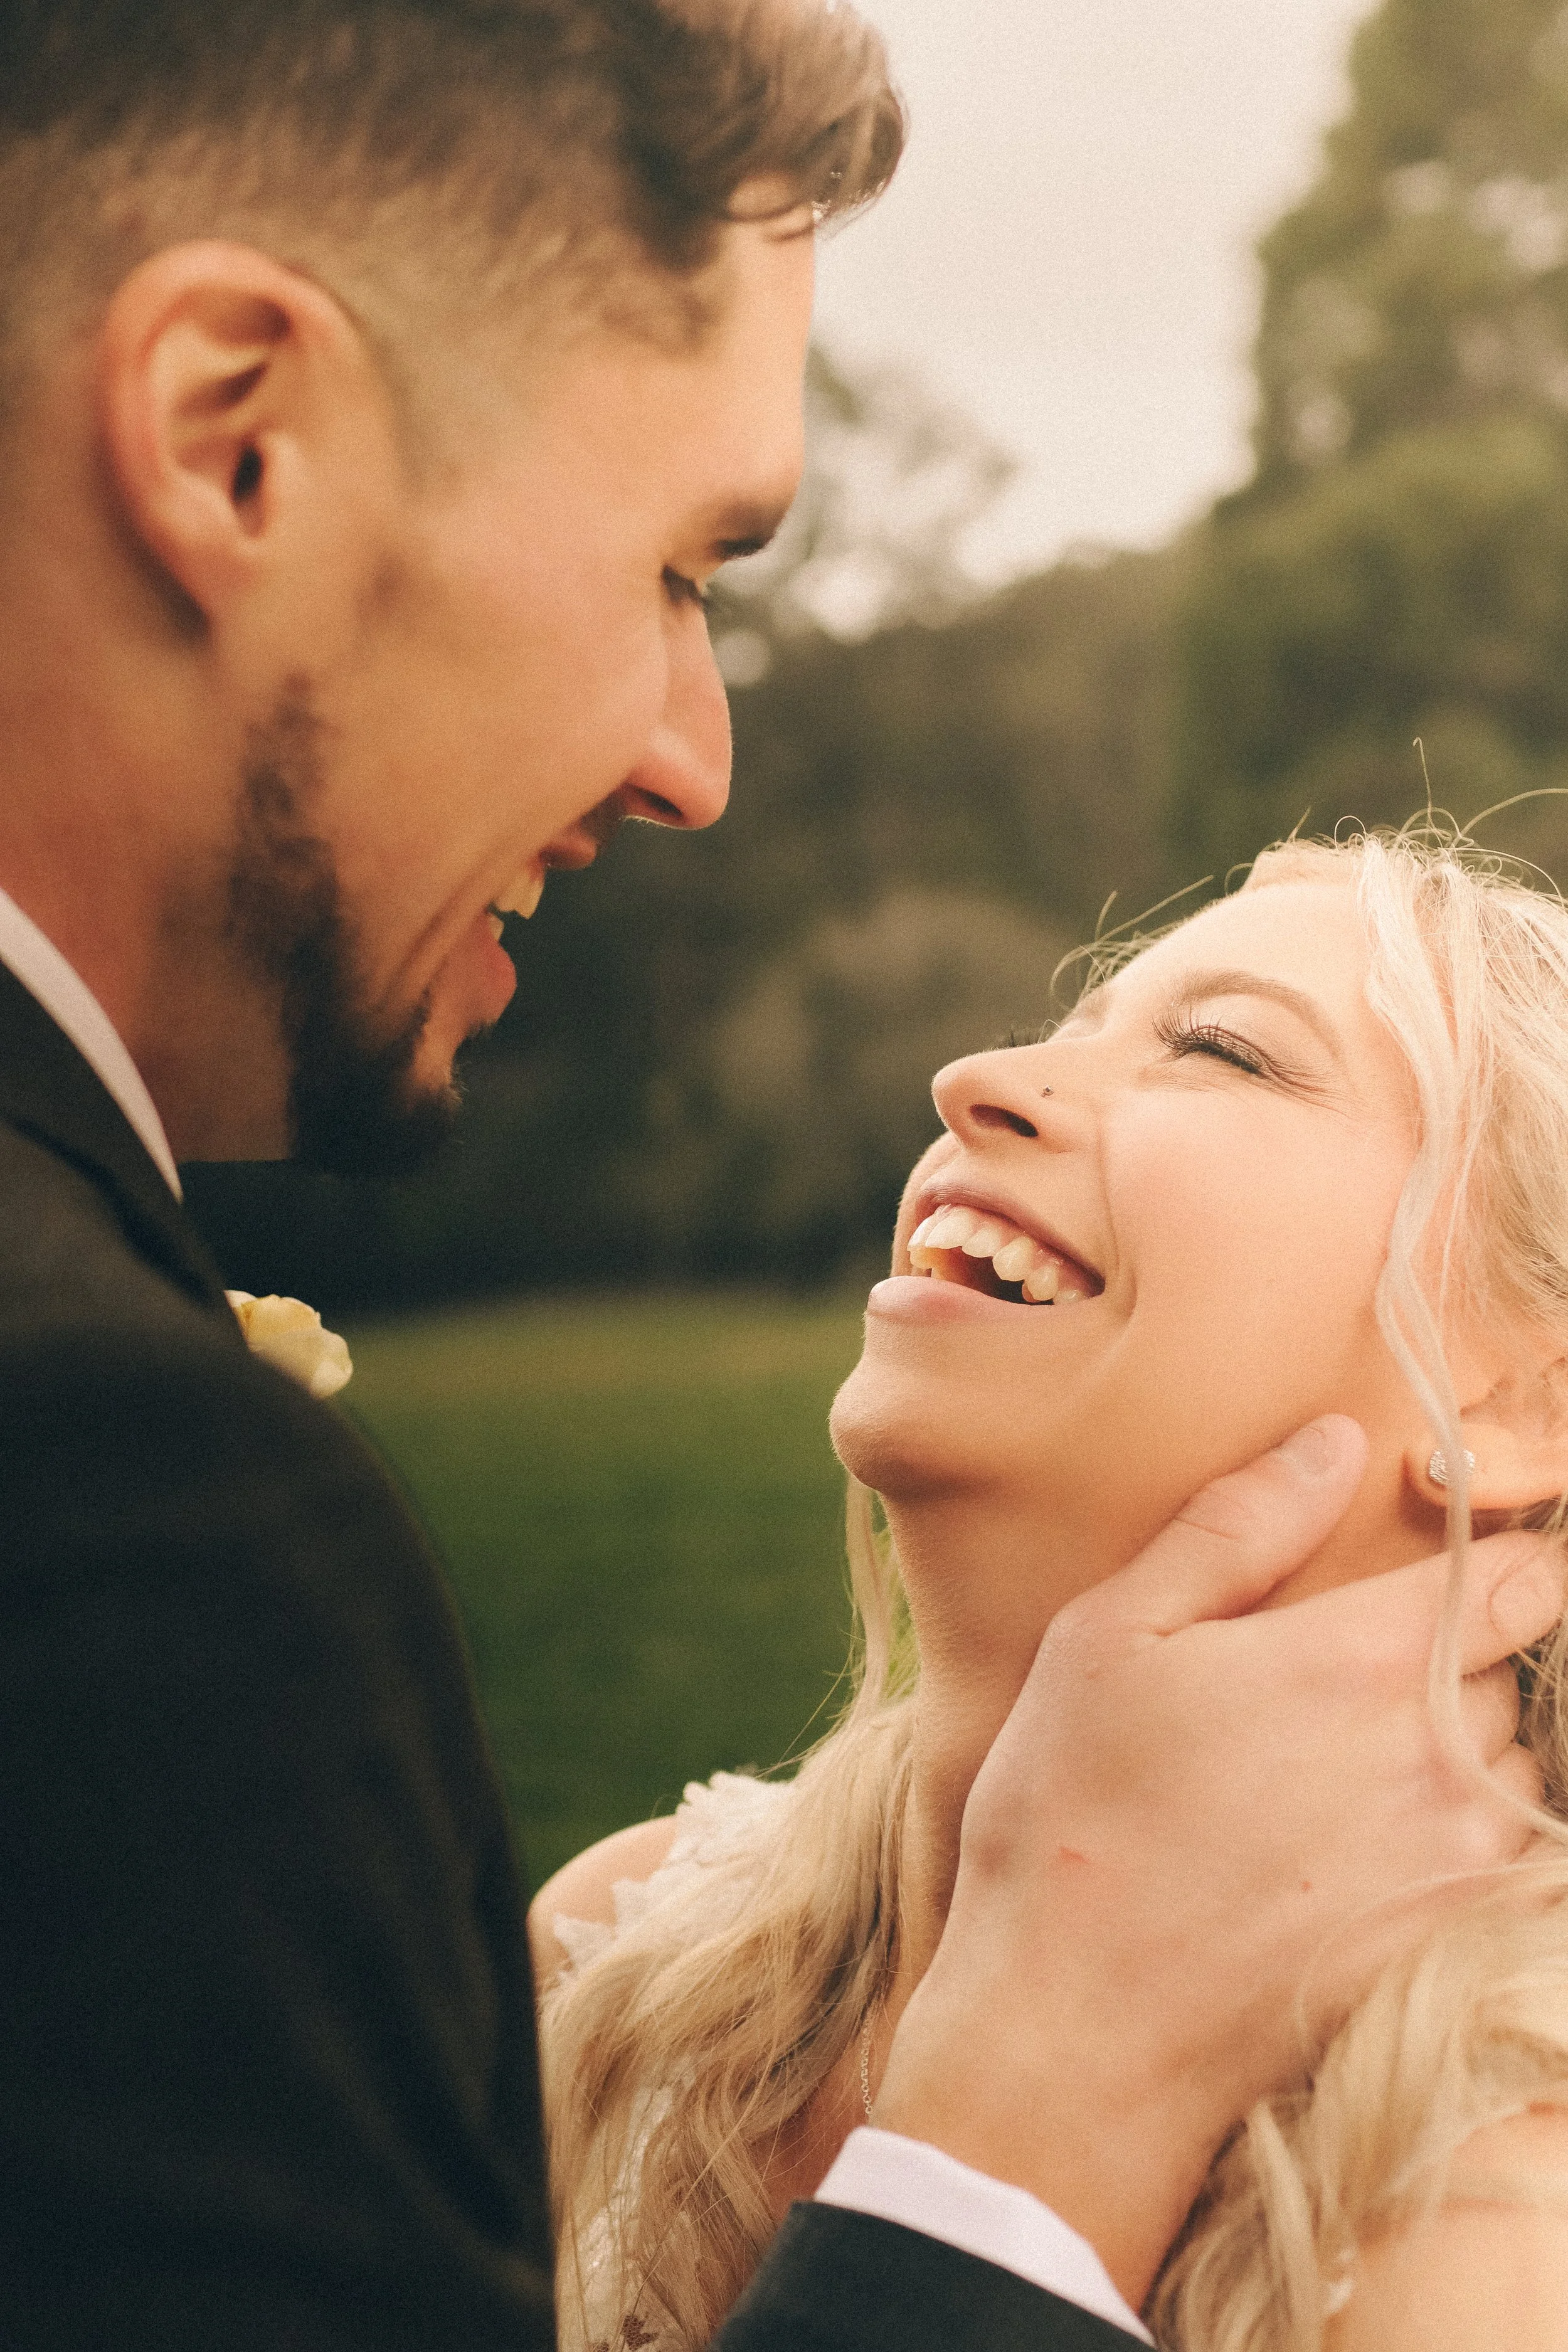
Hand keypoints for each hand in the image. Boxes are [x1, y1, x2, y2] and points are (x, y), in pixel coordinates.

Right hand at [872, 1414, 1562, 2308]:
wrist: (1080, 2036)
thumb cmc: (1073, 1819)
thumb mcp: (1109, 1637)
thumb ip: (1235, 1528)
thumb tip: (1334, 1442)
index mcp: (1364, 1660)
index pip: (1526, 1579)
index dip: (1503, 1556)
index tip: (1456, 1555)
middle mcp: (1442, 1758)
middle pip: (1514, 1669)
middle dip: (1460, 1651)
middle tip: (1355, 1664)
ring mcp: (1459, 1863)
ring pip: (1517, 1764)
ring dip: (1463, 1745)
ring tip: (1348, 1759)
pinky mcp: (1452, 1946)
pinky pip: (1507, 1856)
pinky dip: (1463, 1831)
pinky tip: (1366, 1840)